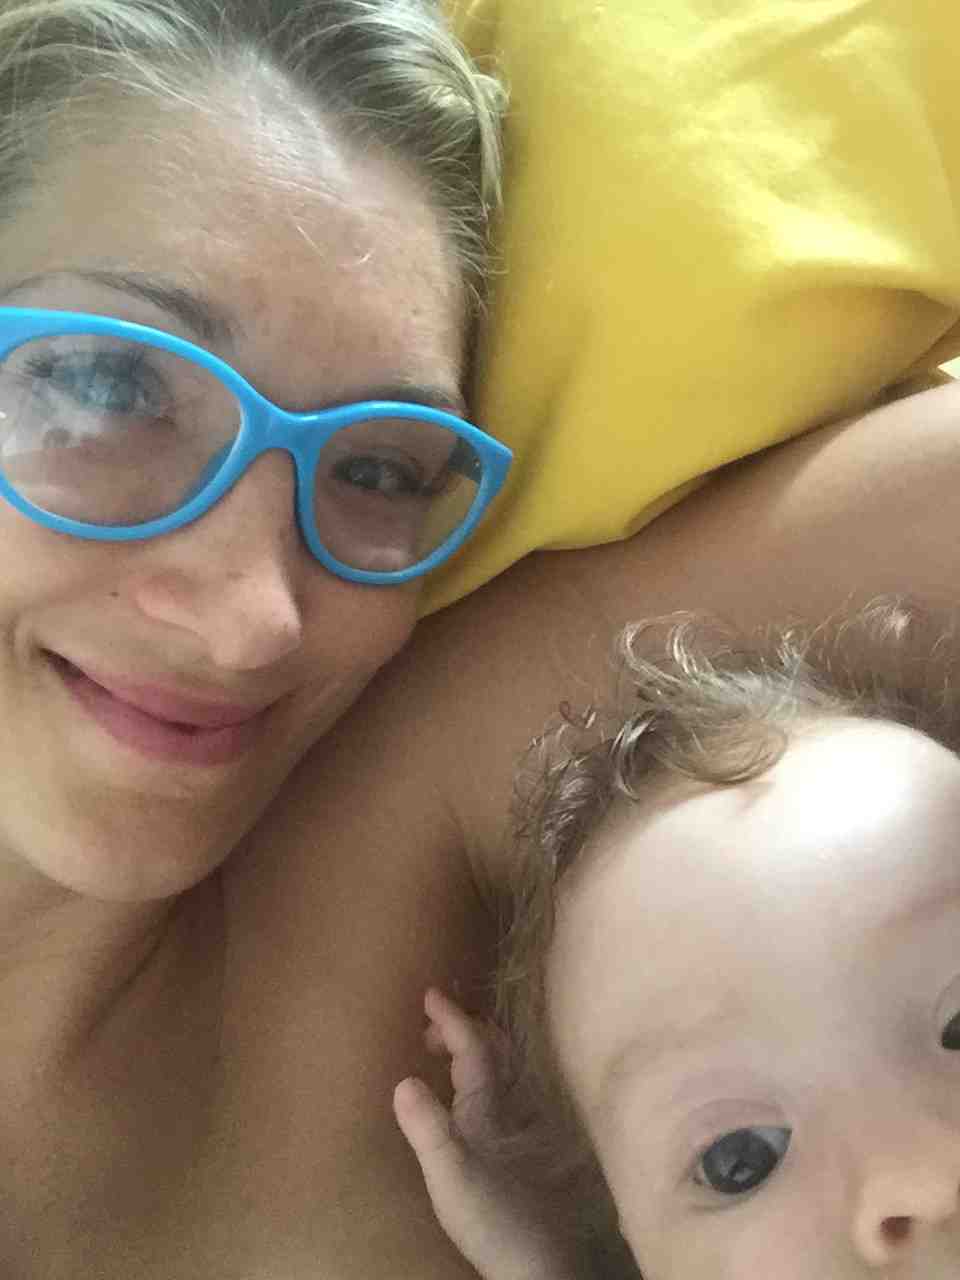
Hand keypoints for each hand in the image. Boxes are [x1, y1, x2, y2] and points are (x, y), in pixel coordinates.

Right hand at [394, 988, 579, 1279]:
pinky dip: (479, 1079)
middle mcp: (507, 1109)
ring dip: (472, 1051)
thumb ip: (429, 1129)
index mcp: (489, 1106)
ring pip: (499, 1073)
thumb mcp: (452, 1175)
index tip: (429, 992)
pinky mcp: (515, 1152)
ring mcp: (514, 1129)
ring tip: (442, 1051)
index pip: (474, 1046)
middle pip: (492, 1051)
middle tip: (427, 1028)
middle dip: (462, 1029)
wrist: (537, 1267)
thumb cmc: (495, 1219)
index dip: (453, 1017)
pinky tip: (466, 1099)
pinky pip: (498, 1095)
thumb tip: (403, 1079)